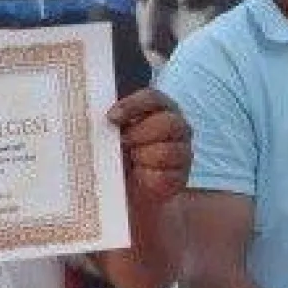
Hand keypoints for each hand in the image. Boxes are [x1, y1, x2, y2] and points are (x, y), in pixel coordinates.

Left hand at [108, 88, 189, 203]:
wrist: (129, 188)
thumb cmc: (122, 154)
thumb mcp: (114, 135)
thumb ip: (113, 123)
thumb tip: (104, 119)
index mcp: (161, 109)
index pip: (152, 98)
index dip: (132, 105)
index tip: (111, 117)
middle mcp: (177, 127)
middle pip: (167, 123)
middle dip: (139, 133)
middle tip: (122, 143)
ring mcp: (183, 152)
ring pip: (167, 151)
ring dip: (142, 156)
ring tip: (130, 160)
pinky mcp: (180, 177)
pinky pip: (165, 176)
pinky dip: (146, 177)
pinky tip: (138, 176)